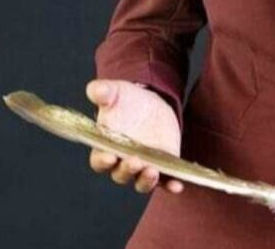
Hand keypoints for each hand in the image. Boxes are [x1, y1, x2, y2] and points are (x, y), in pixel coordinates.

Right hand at [85, 78, 183, 194]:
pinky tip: (177, 185)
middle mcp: (122, 162)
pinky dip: (171, 184)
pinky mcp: (162, 165)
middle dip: (127, 170)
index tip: (109, 156)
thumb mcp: (115, 92)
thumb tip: (96, 89)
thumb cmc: (126, 101)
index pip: (100, 160)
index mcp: (106, 148)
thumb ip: (103, 91)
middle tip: (135, 161)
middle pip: (121, 175)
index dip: (103, 160)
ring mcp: (143, 165)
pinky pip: (166, 180)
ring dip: (146, 180)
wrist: (150, 103)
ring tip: (152, 171)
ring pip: (142, 181)